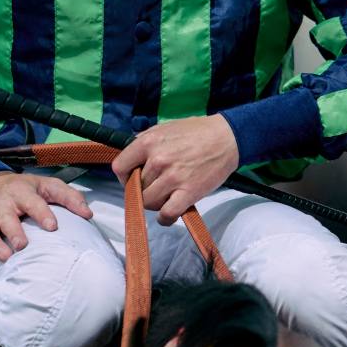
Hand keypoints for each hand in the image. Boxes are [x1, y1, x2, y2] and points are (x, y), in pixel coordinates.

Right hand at [0, 171, 92, 282]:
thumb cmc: (24, 188)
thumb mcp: (47, 185)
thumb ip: (69, 197)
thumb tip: (88, 214)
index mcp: (20, 191)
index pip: (32, 201)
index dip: (41, 213)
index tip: (52, 227)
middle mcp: (0, 202)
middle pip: (4, 217)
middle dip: (12, 231)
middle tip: (22, 246)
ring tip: (6, 260)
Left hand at [111, 116, 239, 224]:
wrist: (227, 138)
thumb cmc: (197, 132)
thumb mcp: (164, 128)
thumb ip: (145, 142)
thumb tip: (131, 158)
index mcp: (149, 142)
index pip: (120, 167)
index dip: (124, 177)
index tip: (131, 179)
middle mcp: (158, 160)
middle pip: (136, 187)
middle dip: (143, 189)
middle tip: (155, 186)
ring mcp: (173, 178)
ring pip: (148, 202)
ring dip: (154, 203)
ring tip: (164, 197)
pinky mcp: (189, 192)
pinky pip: (167, 213)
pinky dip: (165, 218)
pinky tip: (167, 214)